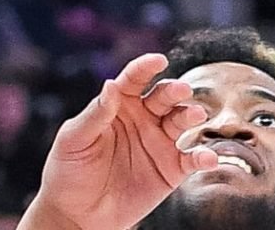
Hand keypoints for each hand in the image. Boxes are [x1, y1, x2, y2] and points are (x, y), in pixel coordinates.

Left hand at [25, 53, 213, 229]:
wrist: (75, 216)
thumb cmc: (67, 173)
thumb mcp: (74, 140)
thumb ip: (95, 114)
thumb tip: (111, 84)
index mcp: (119, 106)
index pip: (134, 79)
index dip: (146, 67)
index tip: (158, 60)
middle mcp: (144, 119)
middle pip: (164, 96)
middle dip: (175, 90)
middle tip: (181, 91)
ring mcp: (159, 142)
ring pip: (181, 121)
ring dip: (191, 114)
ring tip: (195, 116)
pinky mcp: (170, 169)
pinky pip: (191, 159)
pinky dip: (203, 157)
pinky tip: (207, 158)